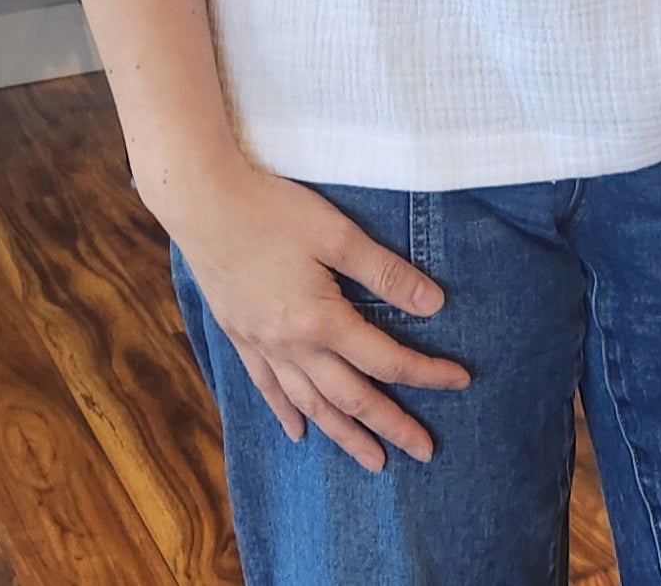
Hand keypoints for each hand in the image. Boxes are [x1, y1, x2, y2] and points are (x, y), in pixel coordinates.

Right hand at [164, 161, 470, 470]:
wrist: (201, 200)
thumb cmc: (271, 209)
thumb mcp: (336, 233)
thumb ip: (384, 272)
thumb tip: (433, 304)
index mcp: (320, 320)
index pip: (385, 359)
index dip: (425, 373)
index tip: (460, 381)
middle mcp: (291, 345)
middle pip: (350, 397)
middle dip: (390, 425)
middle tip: (424, 452)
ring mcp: (261, 345)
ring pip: (310, 404)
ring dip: (344, 434)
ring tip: (372, 460)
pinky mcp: (239, 335)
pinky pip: (267, 388)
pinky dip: (286, 413)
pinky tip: (298, 432)